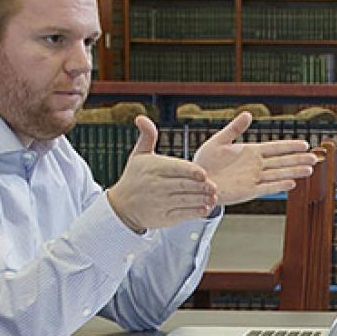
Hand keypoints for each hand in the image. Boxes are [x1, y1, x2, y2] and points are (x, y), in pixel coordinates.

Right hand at [105, 115, 219, 231]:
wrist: (122, 206)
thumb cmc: (135, 177)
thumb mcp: (138, 155)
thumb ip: (147, 137)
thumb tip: (141, 117)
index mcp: (152, 168)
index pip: (175, 168)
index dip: (190, 171)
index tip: (203, 173)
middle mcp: (155, 185)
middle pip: (182, 185)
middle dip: (200, 186)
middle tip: (214, 186)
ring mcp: (159, 203)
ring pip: (184, 200)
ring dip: (201, 199)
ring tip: (213, 197)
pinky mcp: (162, 218)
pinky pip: (181, 214)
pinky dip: (194, 212)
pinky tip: (205, 208)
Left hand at [191, 112, 319, 205]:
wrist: (195, 181)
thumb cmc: (205, 161)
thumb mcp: (219, 141)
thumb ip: (234, 128)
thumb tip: (248, 114)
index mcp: (250, 152)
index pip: (275, 148)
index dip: (290, 146)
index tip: (305, 144)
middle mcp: (255, 165)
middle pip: (281, 161)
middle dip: (298, 159)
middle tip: (315, 158)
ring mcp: (253, 178)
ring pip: (278, 174)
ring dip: (293, 171)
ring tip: (310, 169)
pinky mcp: (247, 191)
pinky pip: (266, 187)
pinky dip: (278, 185)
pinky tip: (291, 183)